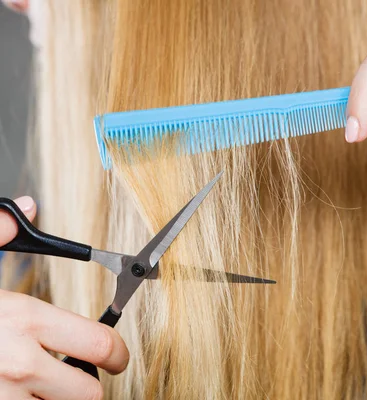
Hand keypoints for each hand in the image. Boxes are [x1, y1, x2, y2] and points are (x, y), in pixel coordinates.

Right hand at [0, 196, 128, 399]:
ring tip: (35, 387)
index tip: (118, 358)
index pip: (100, 344)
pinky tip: (13, 395)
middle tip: (75, 377)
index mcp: (23, 318)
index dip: (118, 354)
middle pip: (88, 392)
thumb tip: (25, 206)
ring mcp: (1, 399)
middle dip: (85, 385)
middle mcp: (18, 363)